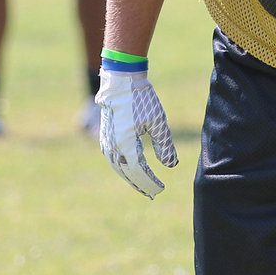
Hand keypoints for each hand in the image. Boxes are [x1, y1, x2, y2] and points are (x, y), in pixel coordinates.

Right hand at [96, 69, 177, 198]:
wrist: (120, 81)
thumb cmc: (141, 99)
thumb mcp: (158, 122)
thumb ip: (164, 145)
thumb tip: (170, 165)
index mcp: (125, 145)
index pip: (139, 171)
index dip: (150, 182)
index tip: (161, 189)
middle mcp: (113, 147)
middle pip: (127, 173)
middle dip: (141, 184)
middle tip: (153, 193)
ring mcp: (106, 142)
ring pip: (119, 167)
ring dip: (131, 178)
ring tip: (143, 186)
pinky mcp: (105, 136)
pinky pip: (114, 159)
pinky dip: (124, 167)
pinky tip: (132, 170)